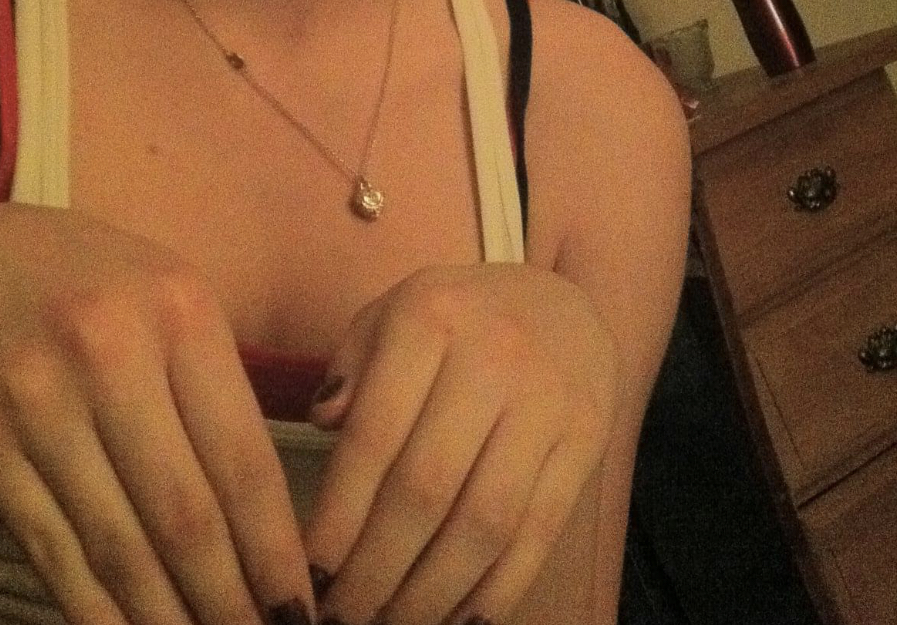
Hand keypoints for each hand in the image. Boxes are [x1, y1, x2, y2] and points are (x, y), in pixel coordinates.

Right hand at [0, 203, 312, 624]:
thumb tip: (272, 528)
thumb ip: (219, 395)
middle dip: (228, 602)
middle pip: (183, 514)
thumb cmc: (102, 291)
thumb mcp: (173, 306)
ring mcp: (37, 397)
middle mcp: (109, 350)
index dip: (275, 551)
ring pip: (117, 543)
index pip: (241, 458)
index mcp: (179, 311)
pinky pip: (51, 548)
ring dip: (167, 619)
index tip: (300, 610)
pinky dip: (95, 611)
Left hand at [303, 263, 617, 624]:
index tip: (310, 572)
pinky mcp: (587, 441)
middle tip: (345, 616)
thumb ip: (352, 365)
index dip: (339, 514)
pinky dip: (497, 590)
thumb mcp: (393, 314)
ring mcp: (547, 401)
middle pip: (427, 487)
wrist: (563, 304)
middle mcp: (494, 355)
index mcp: (430, 317)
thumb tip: (321, 423)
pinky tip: (458, 620)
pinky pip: (539, 532)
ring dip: (432, 592)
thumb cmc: (455, 319)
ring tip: (393, 624)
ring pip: (484, 522)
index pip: (375, 434)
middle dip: (378, 568)